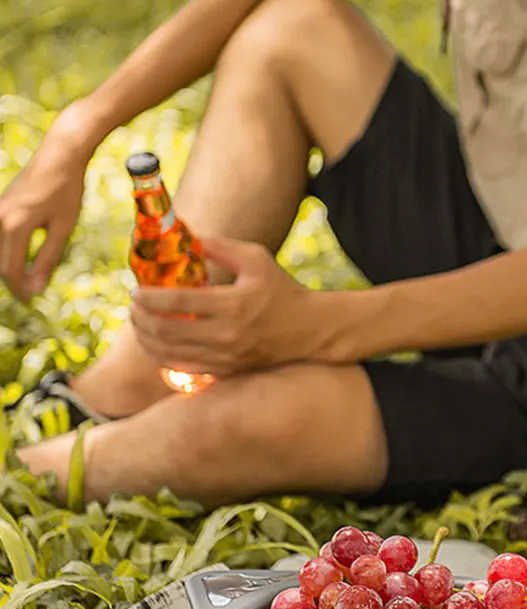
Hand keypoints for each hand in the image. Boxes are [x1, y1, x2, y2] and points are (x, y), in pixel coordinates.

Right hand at [0, 108, 92, 300]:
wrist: (59, 157)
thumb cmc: (66, 192)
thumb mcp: (62, 229)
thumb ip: (47, 259)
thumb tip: (36, 287)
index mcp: (14, 226)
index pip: (9, 270)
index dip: (20, 290)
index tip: (31, 302)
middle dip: (12, 282)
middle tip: (29, 296)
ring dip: (8, 268)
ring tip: (26, 282)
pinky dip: (6, 253)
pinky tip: (21, 262)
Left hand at [131, 236, 314, 375]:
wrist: (309, 331)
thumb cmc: (282, 291)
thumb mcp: (256, 259)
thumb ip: (219, 246)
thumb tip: (184, 237)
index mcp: (233, 305)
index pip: (177, 301)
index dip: (149, 297)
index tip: (136, 290)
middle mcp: (227, 335)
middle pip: (167, 330)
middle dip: (141, 318)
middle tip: (134, 307)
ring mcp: (227, 358)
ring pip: (170, 354)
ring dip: (147, 339)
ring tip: (140, 325)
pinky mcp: (228, 371)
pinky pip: (184, 368)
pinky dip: (163, 357)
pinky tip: (157, 344)